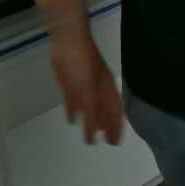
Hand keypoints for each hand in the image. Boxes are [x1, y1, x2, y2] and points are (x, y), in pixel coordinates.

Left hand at [50, 29, 123, 145]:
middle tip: (108, 143)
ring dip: (91, 121)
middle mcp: (97, 90)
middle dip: (106, 127)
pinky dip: (73, 111)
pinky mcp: (69, 84)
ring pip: (90, 108)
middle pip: (104, 112)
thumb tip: (95, 132)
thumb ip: (91, 112)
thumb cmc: (83, 64)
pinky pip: (73, 102)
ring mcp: (83, 87)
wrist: (68, 42)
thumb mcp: (89, 91)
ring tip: (91, 137)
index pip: (115, 112)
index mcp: (106, 89)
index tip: (116, 142)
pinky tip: (71, 119)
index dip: (116, 127)